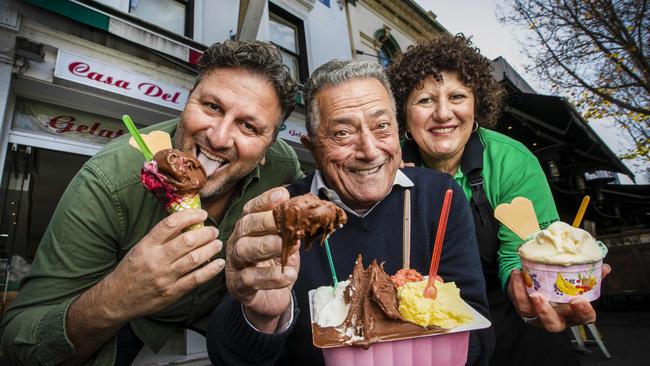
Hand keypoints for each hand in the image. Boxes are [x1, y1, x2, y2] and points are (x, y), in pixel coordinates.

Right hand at [102, 209, 224, 320]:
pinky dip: (210, 270)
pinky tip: (219, 263)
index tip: (202, 214)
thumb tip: (186, 222)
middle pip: (187, 241)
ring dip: (210, 249)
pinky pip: (195, 279)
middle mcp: (156, 260)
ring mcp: (164, 277)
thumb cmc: (131, 270)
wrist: (116, 299)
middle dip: (206, 233)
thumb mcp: (141, 249)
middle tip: (214, 231)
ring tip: (218, 243)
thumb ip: (161, 238)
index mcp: (147, 246)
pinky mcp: (171, 293)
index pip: (170, 224)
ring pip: (194, 259)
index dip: (190, 216)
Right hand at [226, 187, 299, 332]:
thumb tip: (308, 213)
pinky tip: (287, 274)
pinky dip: (270, 277)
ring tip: (283, 245)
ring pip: (243, 250)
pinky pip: (250, 278)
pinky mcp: (239, 285)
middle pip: (245, 226)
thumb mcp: (287, 244)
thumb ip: (293, 229)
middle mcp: (238, 241)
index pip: (252, 209)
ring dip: (265, 246)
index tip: (283, 196)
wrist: (270, 299)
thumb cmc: (276, 265)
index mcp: (249, 227)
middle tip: (283, 223)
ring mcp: (236, 263)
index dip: (265, 201)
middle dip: (265, 221)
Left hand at [508, 264, 611, 331]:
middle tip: (543, 298)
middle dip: (548, 313)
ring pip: (533, 315)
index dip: (583, 312)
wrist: (538, 284)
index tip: (579, 301)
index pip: (584, 318)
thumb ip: (590, 276)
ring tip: (531, 289)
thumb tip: (605, 268)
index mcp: (573, 313)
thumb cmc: (560, 286)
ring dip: (530, 302)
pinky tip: (518, 274)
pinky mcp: (523, 308)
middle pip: (554, 324)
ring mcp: (538, 315)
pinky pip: (519, 302)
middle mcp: (556, 317)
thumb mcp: (576, 282)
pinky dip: (517, 288)